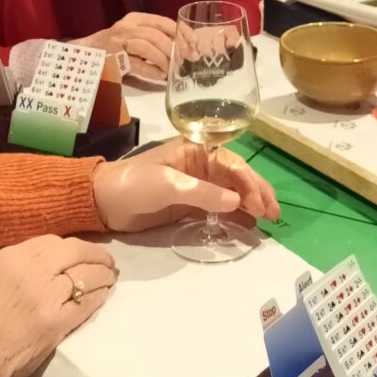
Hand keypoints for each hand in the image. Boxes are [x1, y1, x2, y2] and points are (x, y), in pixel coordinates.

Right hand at [0, 234, 116, 376]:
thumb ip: (19, 265)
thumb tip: (49, 260)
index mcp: (11, 257)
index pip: (53, 241)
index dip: (73, 247)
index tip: (82, 253)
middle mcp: (30, 270)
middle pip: (75, 251)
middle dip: (96, 254)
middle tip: (107, 262)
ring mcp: (45, 294)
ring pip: (86, 274)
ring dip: (103, 275)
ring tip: (109, 278)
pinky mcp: (57, 319)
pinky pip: (88, 301)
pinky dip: (99, 296)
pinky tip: (102, 295)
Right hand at [75, 12, 175, 83]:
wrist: (87, 52)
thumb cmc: (117, 45)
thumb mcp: (136, 35)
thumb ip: (156, 37)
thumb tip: (184, 48)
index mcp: (136, 19)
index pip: (163, 22)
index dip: (181, 32)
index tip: (194, 43)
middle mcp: (127, 27)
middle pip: (155, 35)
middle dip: (173, 49)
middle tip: (184, 61)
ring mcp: (118, 42)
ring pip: (146, 47)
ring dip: (162, 59)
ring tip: (169, 69)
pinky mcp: (113, 58)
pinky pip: (136, 64)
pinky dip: (151, 70)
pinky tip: (159, 75)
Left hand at [92, 139, 279, 230]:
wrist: (103, 203)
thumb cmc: (133, 184)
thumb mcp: (168, 185)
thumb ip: (202, 193)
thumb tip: (236, 201)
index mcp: (195, 151)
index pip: (232, 163)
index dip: (249, 182)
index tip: (259, 203)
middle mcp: (200, 166)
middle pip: (237, 177)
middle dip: (257, 193)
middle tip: (273, 214)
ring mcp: (196, 186)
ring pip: (232, 193)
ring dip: (250, 205)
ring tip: (267, 221)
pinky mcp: (190, 205)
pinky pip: (219, 208)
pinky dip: (235, 215)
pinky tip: (248, 225)